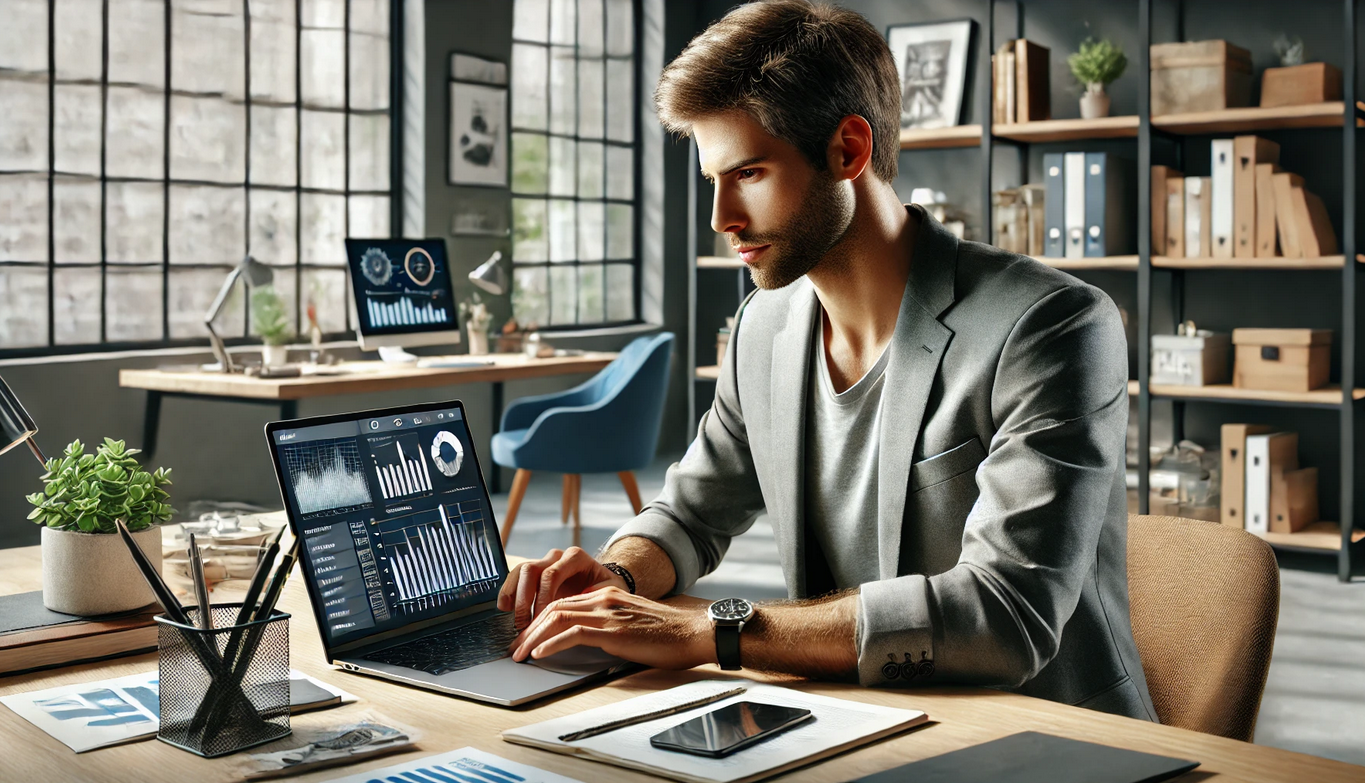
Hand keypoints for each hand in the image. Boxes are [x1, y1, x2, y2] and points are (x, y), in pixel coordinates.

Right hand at [496, 547, 626, 628]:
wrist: (604, 583)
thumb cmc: (608, 589)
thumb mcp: (610, 591)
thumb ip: (596, 595)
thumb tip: (581, 603)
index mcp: (575, 557)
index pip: (551, 575)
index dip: (542, 598)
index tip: (541, 619)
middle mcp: (557, 557)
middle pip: (531, 570)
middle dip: (525, 599)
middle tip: (524, 623)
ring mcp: (544, 563)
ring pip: (520, 571)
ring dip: (513, 594)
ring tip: (510, 616)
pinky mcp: (535, 574)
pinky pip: (515, 577)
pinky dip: (508, 591)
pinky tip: (505, 608)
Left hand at [509, 588, 713, 669]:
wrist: (694, 632)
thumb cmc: (669, 634)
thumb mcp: (633, 624)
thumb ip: (610, 625)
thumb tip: (589, 641)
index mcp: (608, 596)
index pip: (563, 603)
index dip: (540, 620)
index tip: (527, 637)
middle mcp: (604, 599)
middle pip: (553, 608)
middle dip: (529, 629)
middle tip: (515, 647)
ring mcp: (608, 613)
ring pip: (557, 618)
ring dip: (533, 638)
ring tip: (520, 654)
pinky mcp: (613, 631)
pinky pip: (572, 633)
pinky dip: (551, 644)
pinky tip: (539, 654)